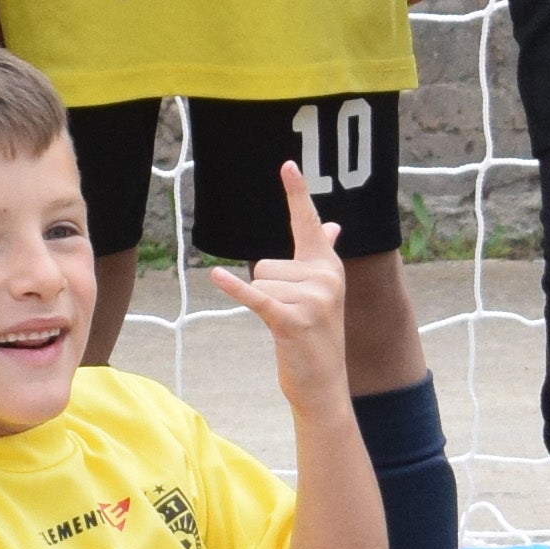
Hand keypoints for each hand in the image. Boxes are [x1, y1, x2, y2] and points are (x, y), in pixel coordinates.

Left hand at [205, 164, 349, 399]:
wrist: (324, 383)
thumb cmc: (318, 333)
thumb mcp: (323, 290)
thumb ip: (323, 253)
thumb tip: (331, 224)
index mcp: (329, 266)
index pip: (307, 222)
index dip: (297, 193)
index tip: (286, 165)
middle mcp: (325, 278)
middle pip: (265, 263)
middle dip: (268, 290)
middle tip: (290, 315)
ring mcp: (312, 300)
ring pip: (259, 281)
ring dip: (266, 305)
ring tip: (288, 325)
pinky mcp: (291, 321)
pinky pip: (256, 297)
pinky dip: (236, 290)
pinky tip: (217, 278)